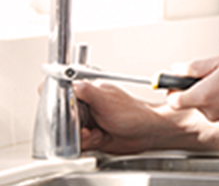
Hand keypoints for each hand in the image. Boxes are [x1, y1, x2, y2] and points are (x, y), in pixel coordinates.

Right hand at [74, 81, 189, 153]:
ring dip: (84, 137)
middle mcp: (87, 106)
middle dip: (74, 128)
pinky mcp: (91, 135)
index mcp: (90, 92)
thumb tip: (72, 83)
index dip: (63, 109)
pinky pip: (79, 143)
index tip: (70, 116)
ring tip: (98, 133)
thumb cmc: (133, 114)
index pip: (65, 97)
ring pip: (71, 133)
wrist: (146, 133)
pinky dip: (88, 144)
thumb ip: (88, 92)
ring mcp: (89, 121)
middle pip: (65, 118)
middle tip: (87, 129)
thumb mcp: (107, 101)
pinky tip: (101, 138)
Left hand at [167, 52, 218, 126]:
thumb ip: (195, 66)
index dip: (172, 89)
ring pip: (209, 104)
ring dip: (215, 92)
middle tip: (216, 71)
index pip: (174, 100)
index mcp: (203, 96)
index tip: (175, 80)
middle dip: (200, 86)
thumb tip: (178, 69)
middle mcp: (211, 112)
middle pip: (193, 100)